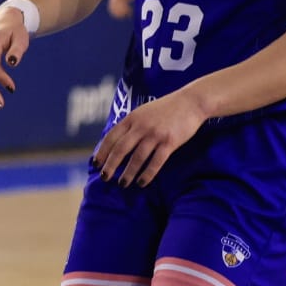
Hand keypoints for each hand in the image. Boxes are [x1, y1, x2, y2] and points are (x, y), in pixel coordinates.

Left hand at [91, 88, 206, 186]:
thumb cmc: (165, 109)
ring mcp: (155, 134)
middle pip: (121, 148)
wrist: (190, 102)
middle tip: (105, 177)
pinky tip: (142, 182)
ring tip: (123, 183)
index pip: (111, 136)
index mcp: (132, 118)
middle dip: (111, 164)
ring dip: (128, 172)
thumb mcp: (143, 112)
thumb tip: (116, 142)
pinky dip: (147, 174)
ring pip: (137, 157)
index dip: (102, 151)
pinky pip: (156, 162)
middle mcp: (141, 126)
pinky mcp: (170, 142)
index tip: (96, 163)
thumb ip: (131, 125)